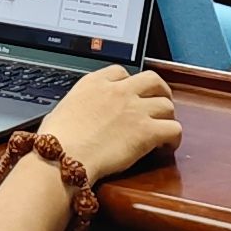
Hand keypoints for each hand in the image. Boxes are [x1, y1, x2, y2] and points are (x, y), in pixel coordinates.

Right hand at [38, 67, 179, 183]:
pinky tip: (167, 145)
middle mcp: (118, 91)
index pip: (121, 72)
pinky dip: (174, 137)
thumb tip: (77, 114)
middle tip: (159, 103)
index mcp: (95, 83)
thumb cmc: (56, 140)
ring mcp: (135, 109)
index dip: (130, 83)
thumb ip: (77, 106)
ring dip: (167, 116)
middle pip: (152, 79)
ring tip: (163, 128)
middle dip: (159, 91)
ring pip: (167, 104)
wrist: (63, 157)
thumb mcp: (60, 110)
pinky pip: (174, 128)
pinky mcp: (147, 131)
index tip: (130, 94)